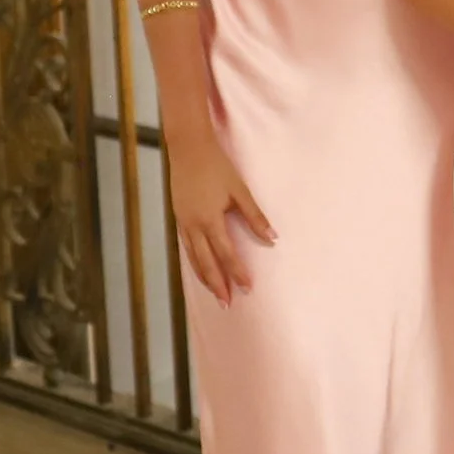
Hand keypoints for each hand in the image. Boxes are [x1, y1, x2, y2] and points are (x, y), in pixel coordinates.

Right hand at [168, 136, 273, 303]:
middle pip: (206, 263)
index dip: (236, 272)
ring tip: (217, 294)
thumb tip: (273, 238)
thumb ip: (255, 216)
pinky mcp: (179, 218)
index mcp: (209, 220)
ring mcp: (183, 223)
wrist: (188, 148)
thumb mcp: (240, 190)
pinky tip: (202, 270)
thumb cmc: (217, 166)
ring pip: (193, 258)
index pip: (225, 254)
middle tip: (228, 304)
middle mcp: (193, 226)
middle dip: (217, 285)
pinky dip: (195, 263)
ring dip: (205, 278)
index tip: (247, 289)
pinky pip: (186, 248)